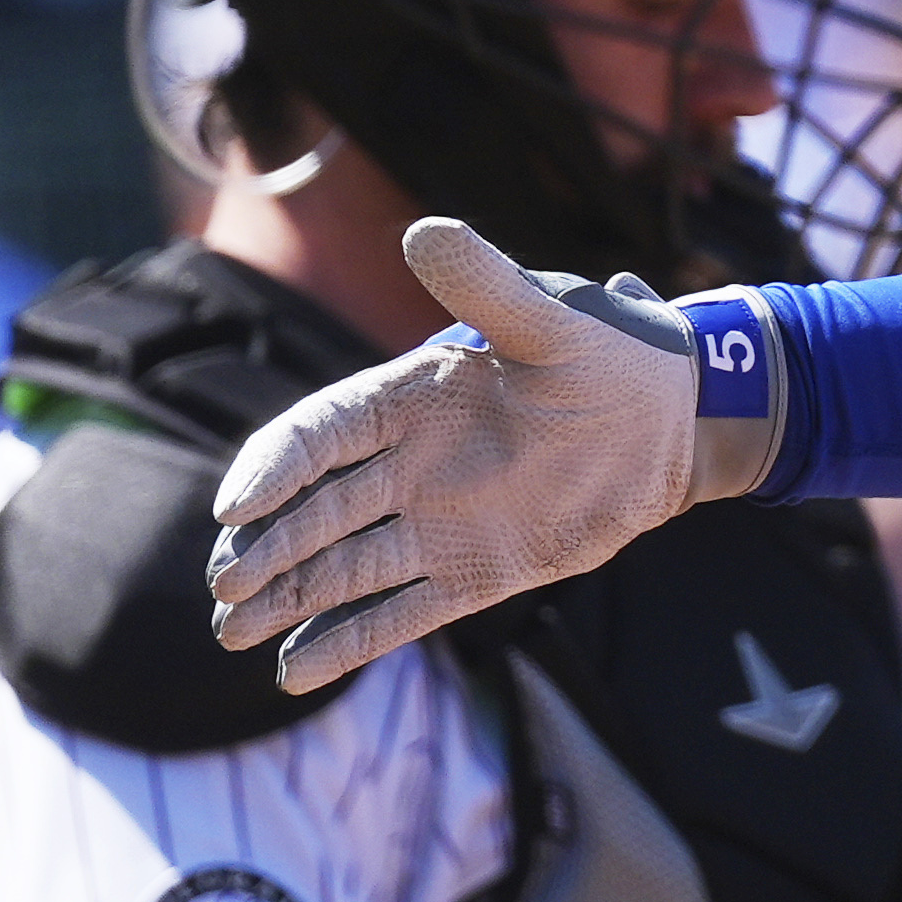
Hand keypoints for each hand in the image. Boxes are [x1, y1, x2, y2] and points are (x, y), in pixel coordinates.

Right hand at [205, 219, 717, 691]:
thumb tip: (423, 229)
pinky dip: (349, 642)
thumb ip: (487, 286)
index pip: (320, 433)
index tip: (237, 506)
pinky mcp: (474, 575)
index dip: (275, 467)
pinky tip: (295, 673)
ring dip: (288, 600)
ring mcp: (439, 524)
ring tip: (230, 634)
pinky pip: (400, 613)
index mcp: (412, 399)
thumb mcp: (553, 322)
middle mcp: (411, 466)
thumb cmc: (614, 359)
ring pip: (343, 569)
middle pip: (315, 512)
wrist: (677, 425)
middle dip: (266, 549)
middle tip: (224, 585)